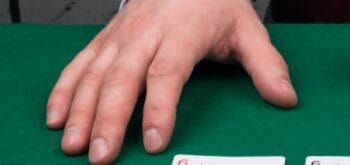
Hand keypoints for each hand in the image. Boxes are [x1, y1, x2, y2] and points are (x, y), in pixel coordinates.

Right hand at [44, 0, 297, 163]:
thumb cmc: (215, 3)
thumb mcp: (248, 29)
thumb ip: (267, 66)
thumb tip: (285, 97)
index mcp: (182, 33)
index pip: (167, 74)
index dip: (159, 109)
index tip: (156, 141)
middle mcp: (145, 34)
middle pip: (123, 80)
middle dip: (109, 120)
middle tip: (102, 155)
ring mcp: (120, 36)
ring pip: (95, 75)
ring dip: (81, 111)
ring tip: (75, 145)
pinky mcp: (104, 38)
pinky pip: (79, 64)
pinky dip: (64, 91)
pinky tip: (57, 117)